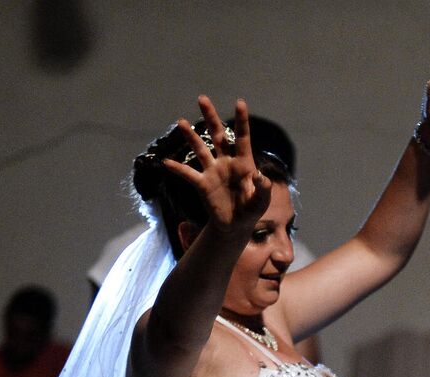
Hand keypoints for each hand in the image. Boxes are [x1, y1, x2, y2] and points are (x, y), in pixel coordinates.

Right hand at [161, 96, 271, 234]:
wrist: (235, 225)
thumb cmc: (251, 210)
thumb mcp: (261, 202)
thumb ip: (263, 189)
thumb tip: (261, 177)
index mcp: (244, 162)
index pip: (243, 137)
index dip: (241, 120)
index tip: (239, 102)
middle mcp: (227, 162)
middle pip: (218, 135)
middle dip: (211, 117)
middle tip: (202, 99)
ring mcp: (213, 171)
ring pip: (201, 149)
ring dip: (191, 136)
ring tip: (182, 121)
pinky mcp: (202, 184)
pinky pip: (188, 174)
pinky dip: (177, 169)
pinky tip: (166, 163)